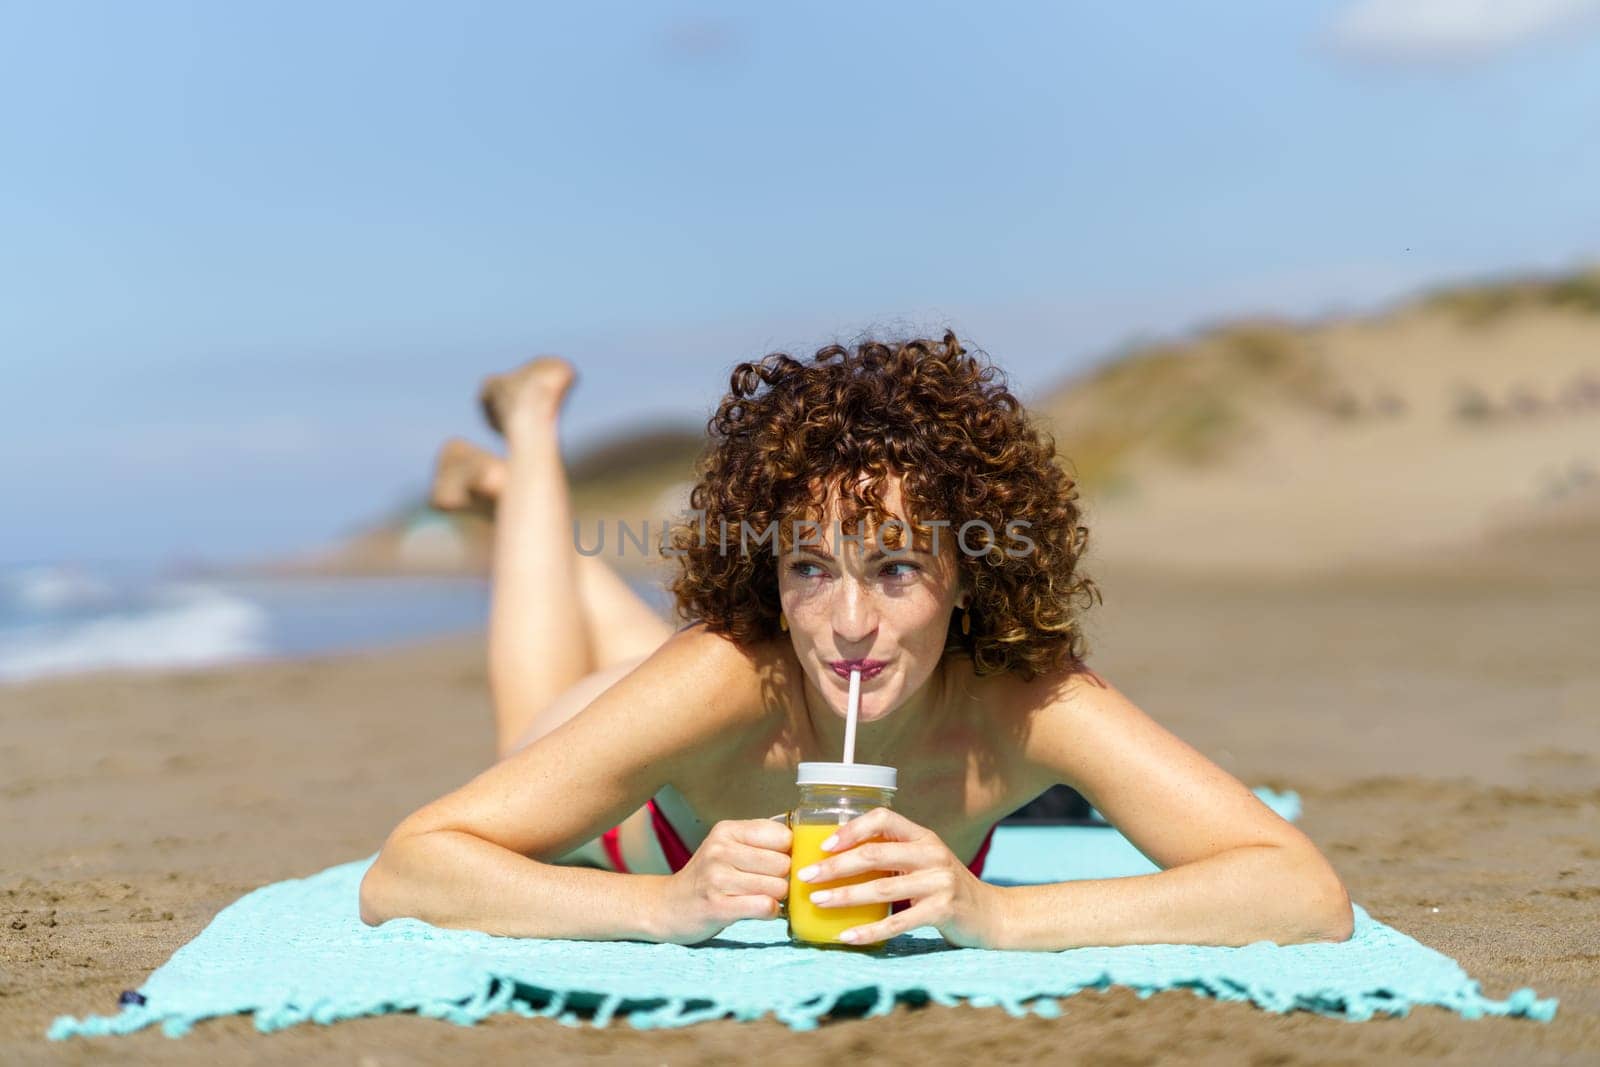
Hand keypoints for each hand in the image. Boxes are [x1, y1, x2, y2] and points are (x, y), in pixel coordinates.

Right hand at [653, 818, 791, 943]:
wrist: (668, 906)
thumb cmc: (707, 877)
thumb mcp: (727, 847)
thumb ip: (760, 841)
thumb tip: (803, 845)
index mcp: (727, 830)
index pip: (782, 836)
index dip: (789, 853)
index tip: (781, 863)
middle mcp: (720, 850)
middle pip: (783, 864)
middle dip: (784, 878)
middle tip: (771, 885)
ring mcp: (717, 878)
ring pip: (777, 887)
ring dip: (777, 897)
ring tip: (762, 897)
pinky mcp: (718, 906)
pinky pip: (765, 907)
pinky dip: (769, 912)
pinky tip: (758, 909)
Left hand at [793, 808, 1000, 947]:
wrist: (991, 915)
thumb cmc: (945, 888)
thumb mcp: (924, 862)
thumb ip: (893, 856)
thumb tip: (836, 859)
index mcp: (923, 836)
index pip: (883, 818)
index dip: (851, 828)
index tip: (823, 845)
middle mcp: (932, 854)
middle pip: (874, 854)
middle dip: (835, 865)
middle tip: (806, 876)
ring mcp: (938, 882)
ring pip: (881, 887)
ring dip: (844, 895)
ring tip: (817, 902)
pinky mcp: (942, 911)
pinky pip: (897, 922)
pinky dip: (868, 931)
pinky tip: (846, 936)